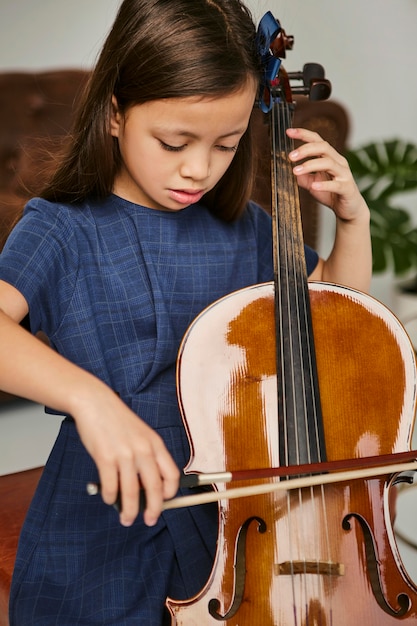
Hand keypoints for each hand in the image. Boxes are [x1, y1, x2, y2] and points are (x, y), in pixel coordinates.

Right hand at [72, 384, 179, 526]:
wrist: (95, 402)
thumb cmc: (117, 420)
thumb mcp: (140, 434)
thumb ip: (146, 456)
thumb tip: (145, 485)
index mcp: (155, 444)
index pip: (172, 475)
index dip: (170, 493)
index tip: (164, 502)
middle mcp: (143, 450)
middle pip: (155, 489)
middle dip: (153, 510)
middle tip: (149, 520)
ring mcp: (124, 454)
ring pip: (131, 493)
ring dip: (129, 511)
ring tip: (126, 518)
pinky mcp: (105, 457)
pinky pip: (110, 486)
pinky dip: (110, 497)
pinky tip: (108, 498)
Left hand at [287, 127, 367, 222]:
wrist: (348, 209)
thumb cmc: (331, 193)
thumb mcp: (312, 183)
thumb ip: (303, 176)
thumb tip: (291, 170)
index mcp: (330, 157)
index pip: (317, 141)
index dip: (303, 134)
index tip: (288, 132)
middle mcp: (338, 162)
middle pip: (323, 147)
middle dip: (305, 149)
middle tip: (290, 156)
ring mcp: (344, 174)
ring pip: (329, 163)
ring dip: (310, 165)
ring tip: (296, 171)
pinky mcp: (347, 188)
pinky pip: (336, 184)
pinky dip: (324, 184)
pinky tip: (314, 186)